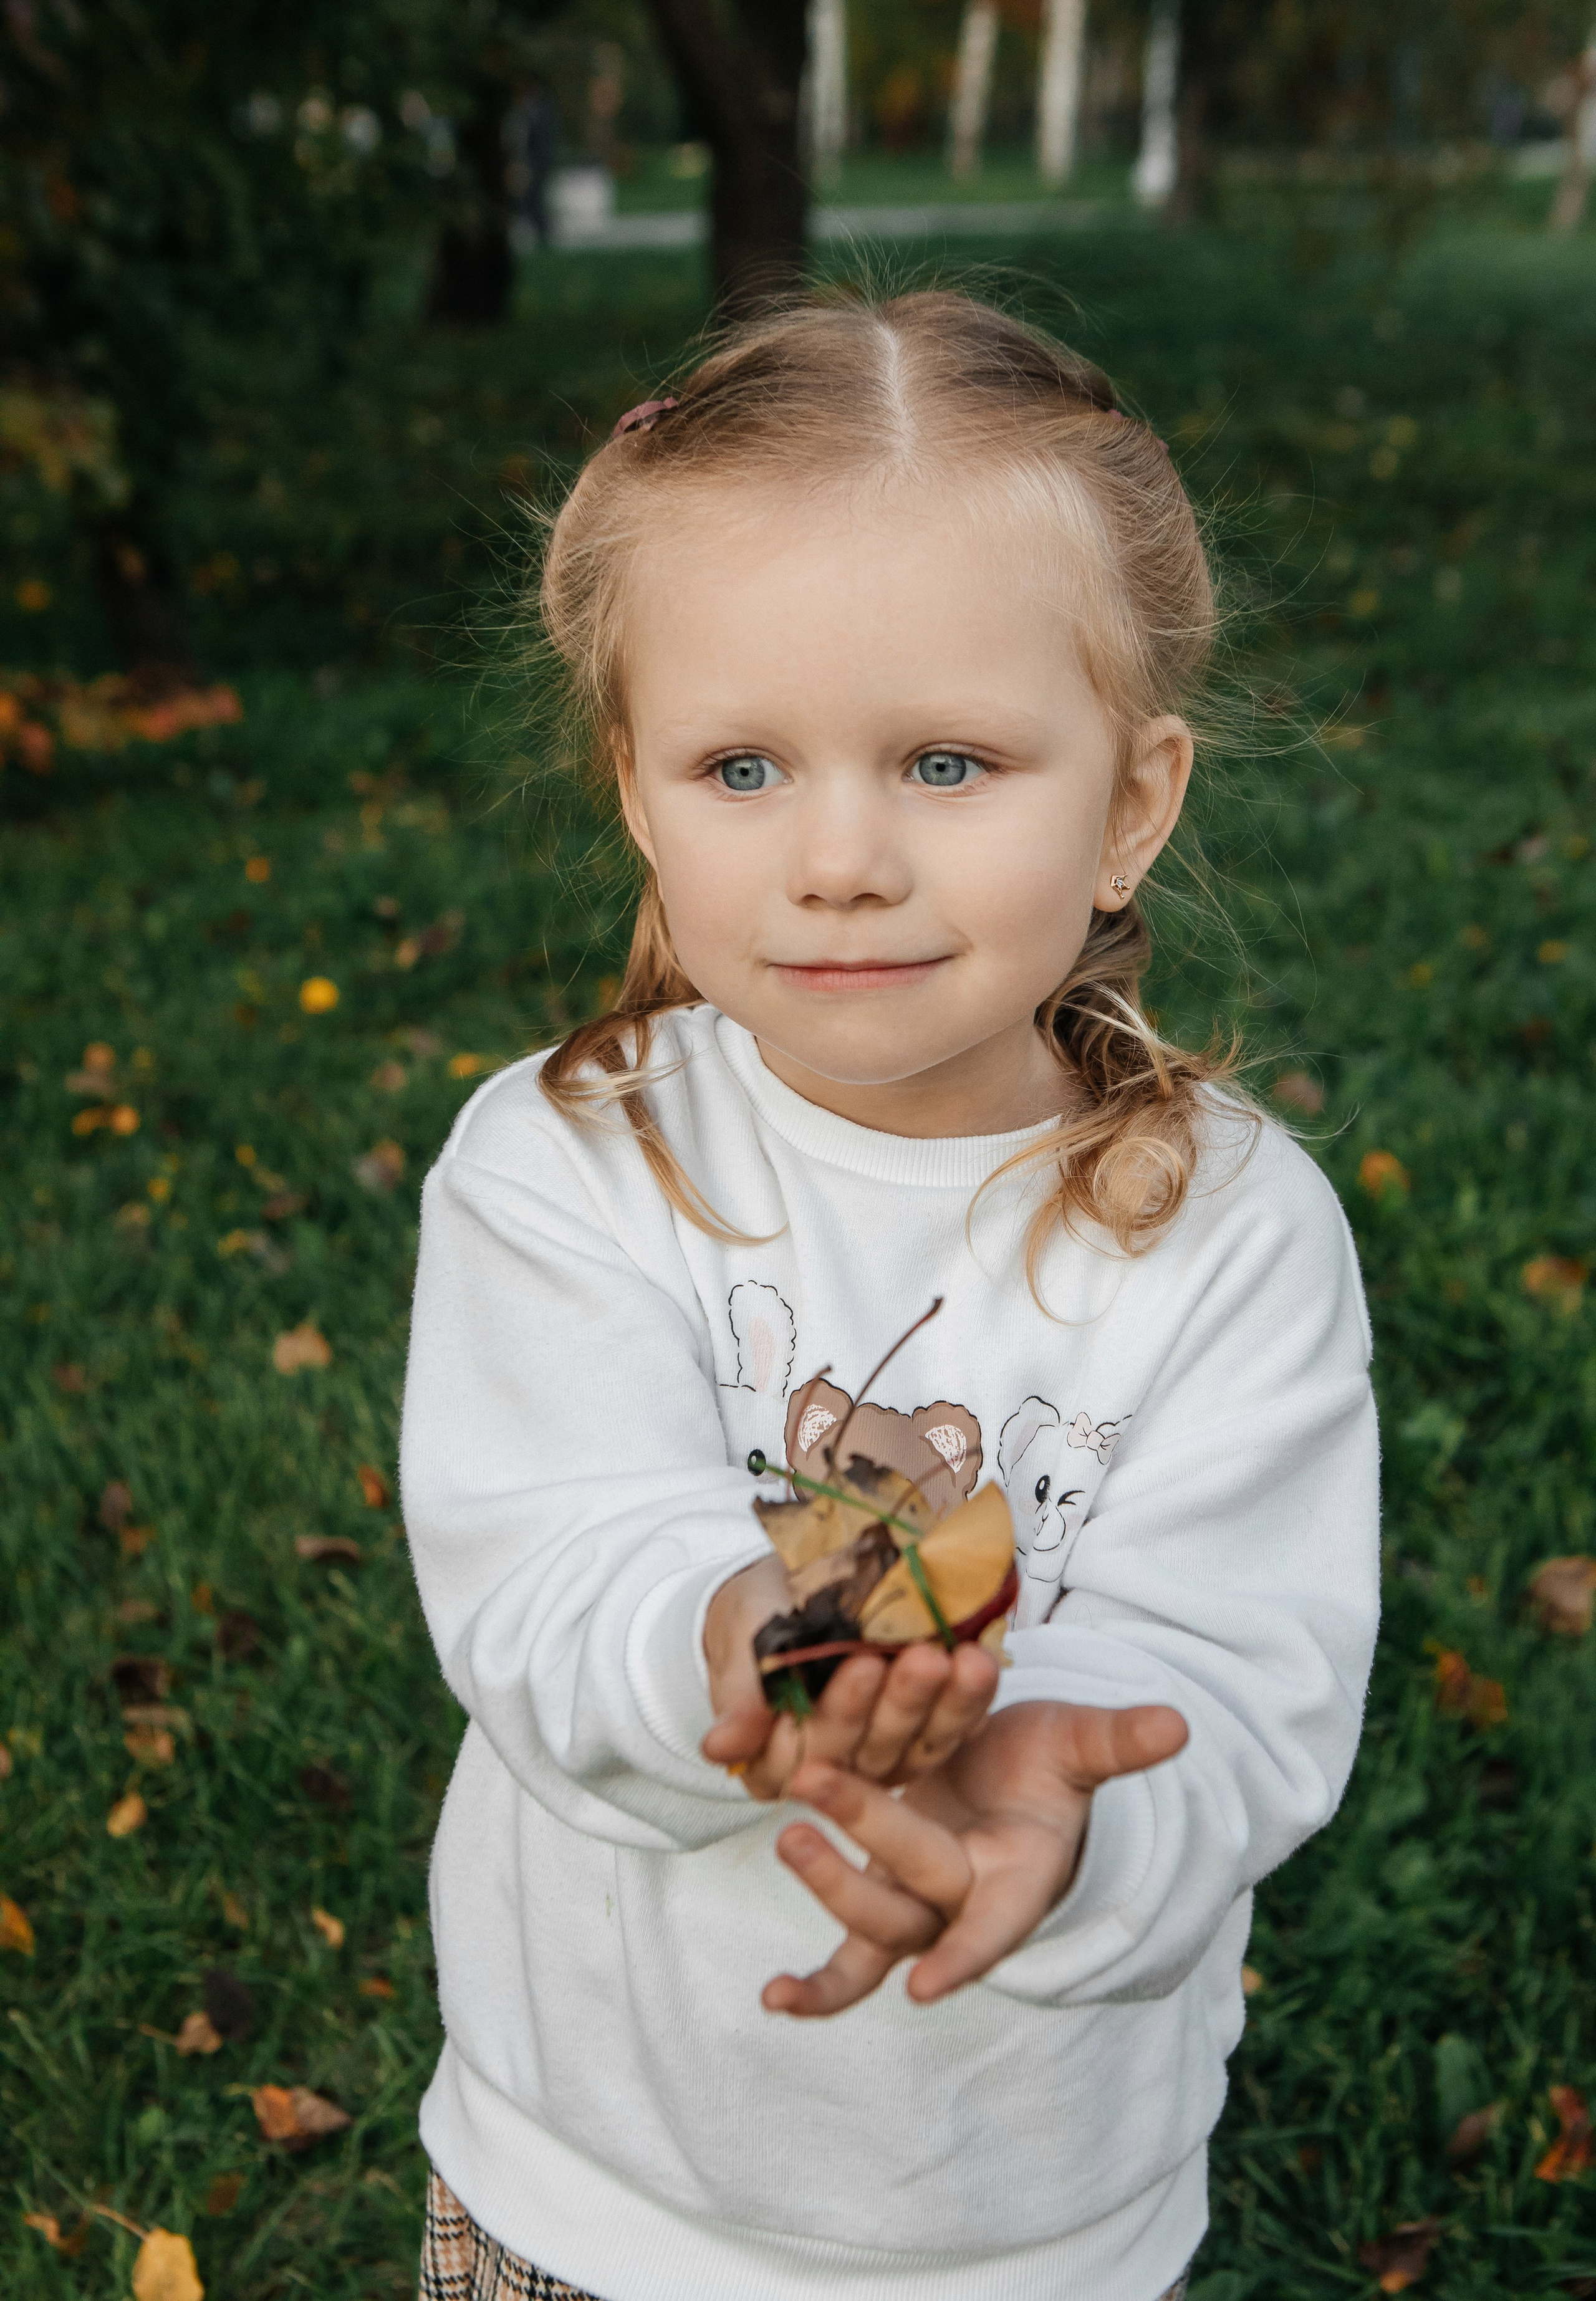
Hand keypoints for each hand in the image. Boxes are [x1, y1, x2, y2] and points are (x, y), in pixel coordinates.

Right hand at [701, 1556, 1000, 1803]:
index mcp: (778, 1764)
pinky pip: (952, 1727)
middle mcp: (834, 1774)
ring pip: (917, 1741)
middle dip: (900, 1699)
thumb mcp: (741, 1643)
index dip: (840, 1709)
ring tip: (963, 1658)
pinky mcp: (924, 1738)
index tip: (861, 1665)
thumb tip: (718, 1748)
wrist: (790, 1594)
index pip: (810, 1748)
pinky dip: (970, 1699)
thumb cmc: (759, 1619)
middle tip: (924, 1656)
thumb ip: (739, 1696)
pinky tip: (982, 1664)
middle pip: (870, 1746)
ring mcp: (883, 1757)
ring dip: (945, 1701)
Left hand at [762, 1698, 1187, 2014]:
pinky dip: (816, 1990)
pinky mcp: (884, 1899)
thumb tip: (1178, 1723)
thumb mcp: (1076, 1744)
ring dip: (831, 1890)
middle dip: (863, 1870)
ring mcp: (921, 1907)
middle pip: (914, 1905)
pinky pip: (851, 1966)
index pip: (997, 1921)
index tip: (926, 1986)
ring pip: (873, 1927)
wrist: (1013, 1780)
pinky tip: (770, 1999)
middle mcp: (969, 1903)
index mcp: (1022, 1874)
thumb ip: (1116, 1742)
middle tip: (812, 1810)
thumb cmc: (1048, 1764)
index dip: (967, 1953)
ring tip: (790, 1839)